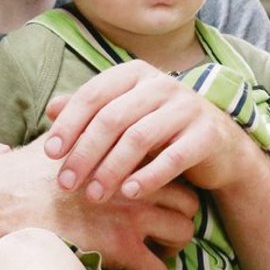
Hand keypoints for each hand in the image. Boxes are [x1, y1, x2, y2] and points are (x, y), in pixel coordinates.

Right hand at [0, 137, 199, 269]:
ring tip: (153, 255)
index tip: (156, 197)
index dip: (166, 184)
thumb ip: (78, 139)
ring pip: (183, 234)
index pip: (168, 167)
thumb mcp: (54, 146)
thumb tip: (74, 127)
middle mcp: (134, 182)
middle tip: (160, 230)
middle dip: (178, 217)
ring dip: (171, 248)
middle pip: (187, 201)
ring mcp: (132, 216)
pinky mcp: (121, 249)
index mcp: (121, 156)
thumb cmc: (18, 178)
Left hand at [42, 60, 251, 201]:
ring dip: (111, 170)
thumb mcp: (125, 116)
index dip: (69, 124)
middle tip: (66, 184)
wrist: (219, 147)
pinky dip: (148, 177)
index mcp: (136, 74)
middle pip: (113, 118)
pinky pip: (173, 158)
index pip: (94, 94)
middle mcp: (162, 84)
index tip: (50, 154)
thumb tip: (50, 109)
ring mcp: (187, 107)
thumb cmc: (161, 131)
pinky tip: (129, 195)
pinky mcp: (207, 134)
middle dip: (85, 153)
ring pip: (139, 138)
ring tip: (93, 195)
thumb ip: (90, 111)